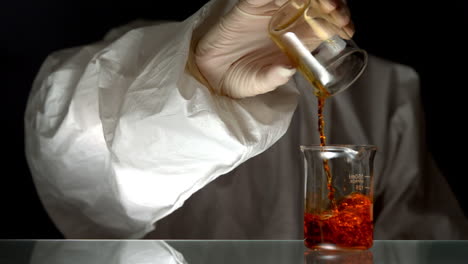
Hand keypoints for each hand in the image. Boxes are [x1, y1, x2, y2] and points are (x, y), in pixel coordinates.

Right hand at [191, 0, 353, 98]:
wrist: (210, 73)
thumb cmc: (239, 80)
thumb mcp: (260, 83)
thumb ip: (273, 77)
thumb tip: (288, 68)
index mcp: (298, 41)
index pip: (325, 25)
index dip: (340, 22)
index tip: (348, 29)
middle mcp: (288, 22)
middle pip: (319, 5)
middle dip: (335, 6)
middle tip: (340, 15)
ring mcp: (271, 11)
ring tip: (329, 6)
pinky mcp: (251, 5)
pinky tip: (298, 0)